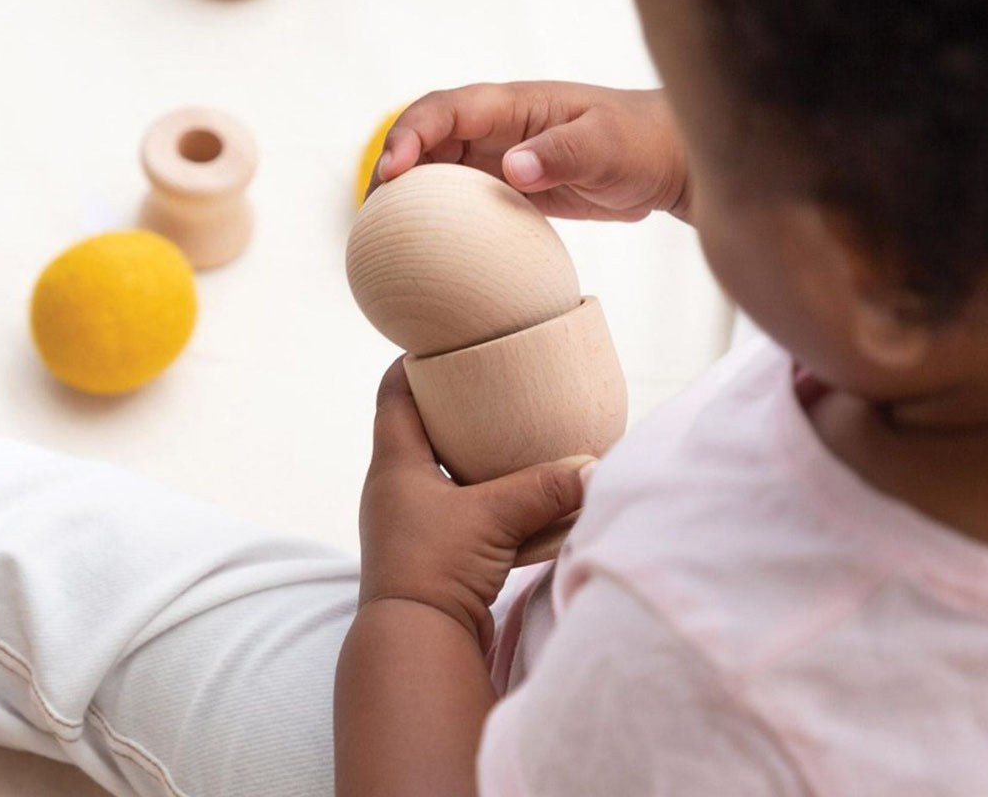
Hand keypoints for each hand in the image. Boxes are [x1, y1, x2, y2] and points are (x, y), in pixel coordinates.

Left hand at [359, 360, 596, 650]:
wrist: (416, 645)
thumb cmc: (436, 570)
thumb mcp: (494, 518)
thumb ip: (546, 488)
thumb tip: (595, 468)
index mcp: (395, 465)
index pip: (393, 395)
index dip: (412, 363)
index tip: (440, 342)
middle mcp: (397, 489)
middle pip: (419, 429)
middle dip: (453, 406)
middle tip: (490, 384)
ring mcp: (413, 523)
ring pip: (444, 472)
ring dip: (473, 456)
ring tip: (512, 436)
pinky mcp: (435, 553)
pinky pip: (464, 512)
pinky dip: (490, 500)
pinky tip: (523, 500)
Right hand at [369, 82, 689, 220]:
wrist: (666, 163)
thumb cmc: (640, 143)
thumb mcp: (607, 146)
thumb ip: (563, 153)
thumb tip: (512, 169)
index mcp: (513, 105)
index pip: (445, 110)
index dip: (410, 134)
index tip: (391, 172)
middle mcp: (498, 129)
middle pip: (427, 140)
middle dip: (391, 169)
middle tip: (371, 215)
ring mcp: (501, 158)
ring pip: (439, 171)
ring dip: (409, 198)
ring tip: (383, 237)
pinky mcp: (511, 188)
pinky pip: (463, 201)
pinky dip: (439, 219)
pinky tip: (427, 251)